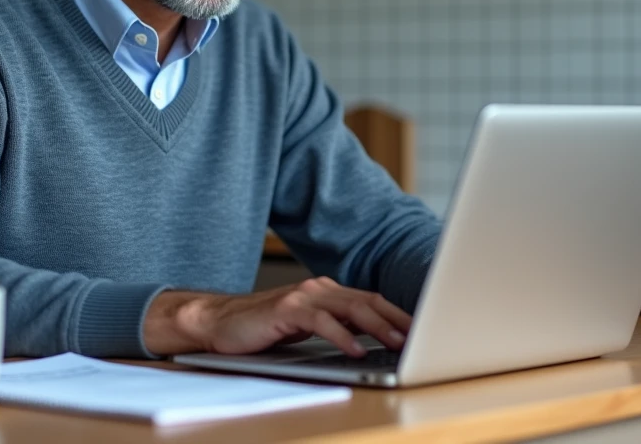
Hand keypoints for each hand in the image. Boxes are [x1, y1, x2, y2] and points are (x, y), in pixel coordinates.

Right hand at [143, 277, 411, 357]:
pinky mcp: (286, 309)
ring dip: (377, 326)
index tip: (422, 331)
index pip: (371, 300)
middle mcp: (318, 289)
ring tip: (397, 342)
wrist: (218, 323)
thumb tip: (373, 341)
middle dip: (396, 318)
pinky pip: (321, 322)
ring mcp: (302, 297)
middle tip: (420, 336)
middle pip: (366, 301)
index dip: (397, 314)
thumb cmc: (263, 330)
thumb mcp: (307, 329)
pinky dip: (342, 336)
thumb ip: (337, 328)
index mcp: (327, 293)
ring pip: (349, 308)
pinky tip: (357, 349)